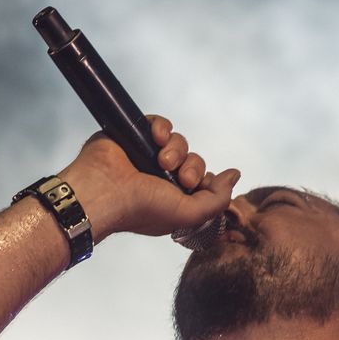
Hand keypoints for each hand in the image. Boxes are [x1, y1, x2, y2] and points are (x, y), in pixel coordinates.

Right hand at [58, 115, 240, 241]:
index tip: (199, 187)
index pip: (203, 182)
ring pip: (180, 142)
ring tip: (163, 160)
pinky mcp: (136, 135)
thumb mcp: (190, 214)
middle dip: (193, 168)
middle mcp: (161, 178)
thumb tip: (234, 174)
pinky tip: (155, 138)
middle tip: (182, 178)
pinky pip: (160, 124)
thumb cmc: (143, 209)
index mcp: (173, 198)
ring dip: (177, 150)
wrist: (104, 192)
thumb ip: (218, 199)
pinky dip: (162, 128)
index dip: (207, 181)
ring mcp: (148, 156)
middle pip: (194, 161)